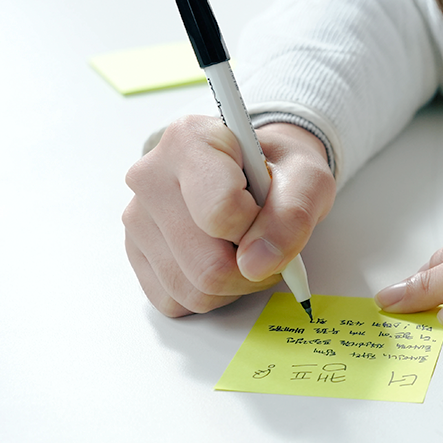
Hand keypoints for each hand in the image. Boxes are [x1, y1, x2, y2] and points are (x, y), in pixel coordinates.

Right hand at [123, 117, 335, 316]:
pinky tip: (220, 260)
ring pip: (192, 291)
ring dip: (233, 286)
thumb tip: (257, 264)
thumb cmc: (279, 170)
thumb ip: (293, 215)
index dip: (258, 228)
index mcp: (189, 141)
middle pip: (207, 266)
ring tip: (245, 250)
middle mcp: (151, 176)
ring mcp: (136, 217)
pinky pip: (174, 301)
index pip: (220, 211)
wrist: (258, 172)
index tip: (267, 211)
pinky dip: (209, 295)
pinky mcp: (134, 253)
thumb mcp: (308, 179)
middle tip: (266, 244)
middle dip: (252, 270)